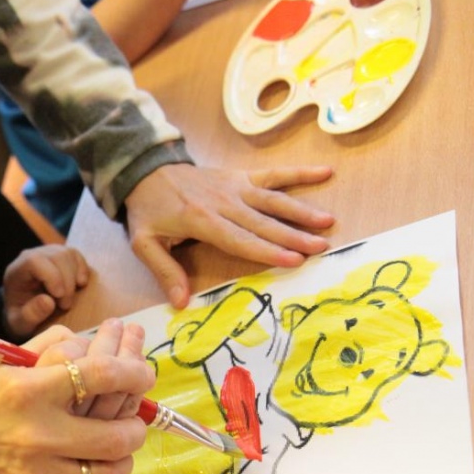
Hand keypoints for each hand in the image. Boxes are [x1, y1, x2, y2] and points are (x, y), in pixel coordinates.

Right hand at [0, 320, 152, 473]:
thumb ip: (48, 349)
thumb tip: (92, 342)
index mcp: (27, 388)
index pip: (101, 375)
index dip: (134, 373)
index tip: (144, 374)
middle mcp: (35, 433)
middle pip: (116, 434)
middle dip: (136, 425)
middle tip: (134, 420)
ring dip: (122, 460)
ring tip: (118, 450)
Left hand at [2, 245, 89, 338]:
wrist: (24, 309)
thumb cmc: (21, 316)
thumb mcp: (20, 324)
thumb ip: (30, 315)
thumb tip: (48, 301)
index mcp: (17, 271)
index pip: (34, 260)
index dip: (52, 276)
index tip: (59, 296)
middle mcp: (31, 256)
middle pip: (56, 256)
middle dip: (67, 282)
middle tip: (65, 305)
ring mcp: (47, 253)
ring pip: (67, 254)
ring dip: (74, 277)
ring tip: (69, 298)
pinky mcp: (61, 255)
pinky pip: (75, 254)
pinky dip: (82, 270)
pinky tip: (79, 284)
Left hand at [124, 162, 333, 307]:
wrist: (145, 171)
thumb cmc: (148, 211)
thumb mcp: (144, 243)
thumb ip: (164, 271)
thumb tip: (181, 302)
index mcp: (201, 220)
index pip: (240, 239)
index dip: (267, 250)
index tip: (293, 260)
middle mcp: (223, 202)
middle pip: (263, 222)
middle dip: (294, 236)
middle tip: (321, 247)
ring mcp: (234, 187)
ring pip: (273, 200)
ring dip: (301, 210)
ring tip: (328, 221)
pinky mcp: (239, 177)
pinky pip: (272, 175)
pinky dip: (298, 173)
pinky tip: (325, 173)